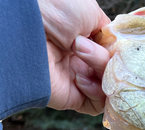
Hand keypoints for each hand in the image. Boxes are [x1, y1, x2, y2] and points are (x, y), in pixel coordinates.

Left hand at [38, 0, 110, 114]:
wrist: (25, 31)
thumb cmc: (53, 11)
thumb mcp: (89, 11)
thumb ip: (107, 32)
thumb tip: (117, 49)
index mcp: (87, 38)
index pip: (115, 53)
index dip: (120, 52)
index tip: (117, 45)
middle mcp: (83, 59)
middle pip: (114, 70)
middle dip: (106, 58)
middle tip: (82, 46)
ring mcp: (78, 79)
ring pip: (109, 87)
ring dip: (101, 71)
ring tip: (79, 57)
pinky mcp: (72, 98)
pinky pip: (98, 104)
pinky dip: (96, 92)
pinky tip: (80, 77)